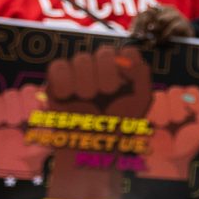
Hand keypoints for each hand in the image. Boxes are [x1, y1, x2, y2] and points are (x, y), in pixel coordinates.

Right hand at [0, 84, 50, 182]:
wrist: (14, 162)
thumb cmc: (34, 149)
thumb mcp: (48, 139)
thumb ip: (50, 126)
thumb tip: (48, 111)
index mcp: (43, 105)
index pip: (44, 90)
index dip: (40, 99)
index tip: (37, 114)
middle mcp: (26, 101)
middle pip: (27, 88)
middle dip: (26, 104)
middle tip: (23, 121)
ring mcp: (9, 104)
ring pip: (9, 93)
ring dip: (11, 110)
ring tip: (11, 125)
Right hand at [43, 43, 154, 198]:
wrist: (92, 146)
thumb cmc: (118, 124)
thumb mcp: (140, 99)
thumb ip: (141, 72)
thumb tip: (127, 57)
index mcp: (123, 70)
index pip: (127, 51)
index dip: (127, 65)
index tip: (127, 84)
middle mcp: (101, 68)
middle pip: (104, 52)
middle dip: (107, 73)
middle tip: (106, 93)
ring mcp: (78, 73)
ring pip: (80, 58)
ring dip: (86, 80)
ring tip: (88, 98)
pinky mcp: (57, 82)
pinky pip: (57, 66)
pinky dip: (64, 81)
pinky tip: (69, 97)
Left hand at [129, 4, 190, 46]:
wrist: (189, 37)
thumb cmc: (168, 34)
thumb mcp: (156, 31)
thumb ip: (145, 31)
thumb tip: (130, 37)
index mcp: (158, 9)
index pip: (143, 13)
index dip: (137, 24)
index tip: (132, 35)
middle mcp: (167, 9)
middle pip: (151, 14)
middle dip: (144, 27)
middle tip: (140, 38)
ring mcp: (177, 15)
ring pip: (162, 20)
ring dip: (154, 32)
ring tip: (150, 42)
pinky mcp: (185, 24)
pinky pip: (172, 28)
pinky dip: (165, 35)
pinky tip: (161, 41)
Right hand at [141, 86, 198, 179]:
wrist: (167, 160)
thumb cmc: (185, 146)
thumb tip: (197, 98)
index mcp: (188, 106)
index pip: (191, 90)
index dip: (192, 97)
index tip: (193, 110)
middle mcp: (172, 104)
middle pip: (175, 90)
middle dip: (178, 106)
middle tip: (178, 121)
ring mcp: (156, 108)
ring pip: (160, 95)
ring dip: (164, 110)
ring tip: (164, 125)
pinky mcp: (143, 112)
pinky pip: (146, 102)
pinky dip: (152, 112)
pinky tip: (154, 124)